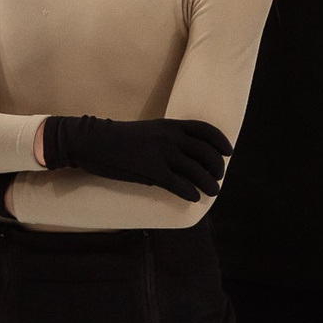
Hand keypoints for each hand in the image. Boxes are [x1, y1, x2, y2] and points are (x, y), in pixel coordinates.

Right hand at [40, 115, 229, 200]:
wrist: (94, 141)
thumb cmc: (120, 139)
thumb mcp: (150, 131)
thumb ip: (170, 140)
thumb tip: (188, 159)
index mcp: (171, 125)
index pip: (206, 130)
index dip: (221, 142)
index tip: (228, 153)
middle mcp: (170, 137)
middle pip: (207, 153)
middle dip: (217, 167)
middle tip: (217, 177)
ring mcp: (162, 153)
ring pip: (197, 172)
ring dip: (209, 184)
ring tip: (211, 191)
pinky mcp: (152, 170)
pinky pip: (179, 185)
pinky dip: (190, 192)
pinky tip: (193, 198)